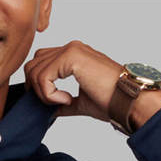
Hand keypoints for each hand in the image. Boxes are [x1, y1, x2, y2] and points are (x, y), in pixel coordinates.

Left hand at [24, 41, 160, 127]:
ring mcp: (71, 50)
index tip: (56, 103)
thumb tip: (48, 112)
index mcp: (73, 56)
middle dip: (36, 89)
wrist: (127, 101)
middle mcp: (71, 48)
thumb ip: (62, 103)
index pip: (40, 63)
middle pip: (33, 65)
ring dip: (43, 93)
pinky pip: (43, 77)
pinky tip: (66, 99)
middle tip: (55, 104)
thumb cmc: (111, 101)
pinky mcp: (71, 57)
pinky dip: (49, 94)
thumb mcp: (80, 103)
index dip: (39, 86)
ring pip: (34, 70)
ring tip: (63, 102)